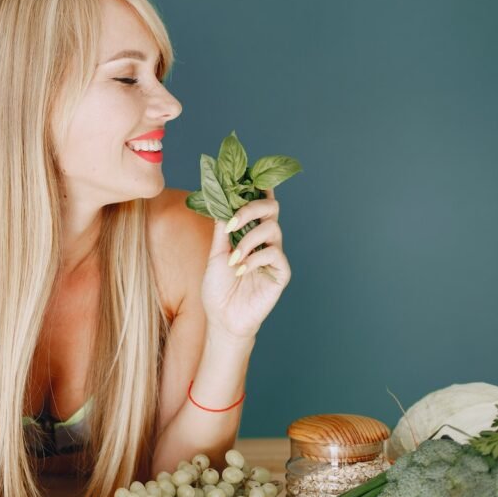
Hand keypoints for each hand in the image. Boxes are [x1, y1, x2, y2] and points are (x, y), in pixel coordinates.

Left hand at [200, 188, 290, 338]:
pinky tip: (241, 270)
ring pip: (272, 229)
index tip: (244, 179)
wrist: (222, 317)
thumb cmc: (218, 287)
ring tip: (233, 259)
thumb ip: (221, 228)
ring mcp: (274, 255)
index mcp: (249, 232)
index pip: (259, 204)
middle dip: (251, 208)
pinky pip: (274, 254)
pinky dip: (255, 258)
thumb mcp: (215, 253)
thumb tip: (222, 198)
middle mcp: (265, 240)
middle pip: (271, 208)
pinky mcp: (281, 272)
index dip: (257, 188)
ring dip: (248, 240)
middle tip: (232, 222)